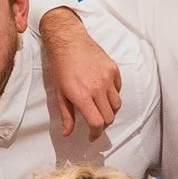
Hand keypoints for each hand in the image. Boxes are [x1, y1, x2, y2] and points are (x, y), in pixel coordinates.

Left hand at [38, 9, 121, 138]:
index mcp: (83, 96)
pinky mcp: (113, 70)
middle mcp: (98, 88)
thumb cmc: (61, 67)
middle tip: (96, 124)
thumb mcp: (59, 94)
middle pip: (109, 117)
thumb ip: (66, 115)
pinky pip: (118, 90)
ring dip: (110, 111)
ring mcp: (108, 78)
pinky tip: (103, 94)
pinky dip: (113, 96)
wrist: (69, 42)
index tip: (92, 136)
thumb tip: (68, 133)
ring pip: (117, 105)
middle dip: (103, 125)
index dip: (96, 134)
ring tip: (101, 110)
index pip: (97, 123)